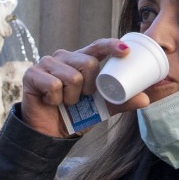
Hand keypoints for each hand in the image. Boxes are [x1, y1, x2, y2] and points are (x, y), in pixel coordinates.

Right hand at [20, 38, 151, 138]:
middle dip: (91, 86)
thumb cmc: (74, 115)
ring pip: (72, 76)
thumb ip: (121, 101)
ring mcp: (46, 63)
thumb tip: (146, 98)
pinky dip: (56, 100)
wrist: (48, 133)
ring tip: (66, 102)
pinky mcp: (32, 74)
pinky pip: (53, 86)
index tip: (125, 51)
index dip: (111, 45)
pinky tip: (51, 102)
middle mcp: (64, 57)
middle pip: (88, 62)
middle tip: (84, 97)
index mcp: (81, 60)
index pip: (98, 46)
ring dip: (72, 97)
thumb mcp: (101, 108)